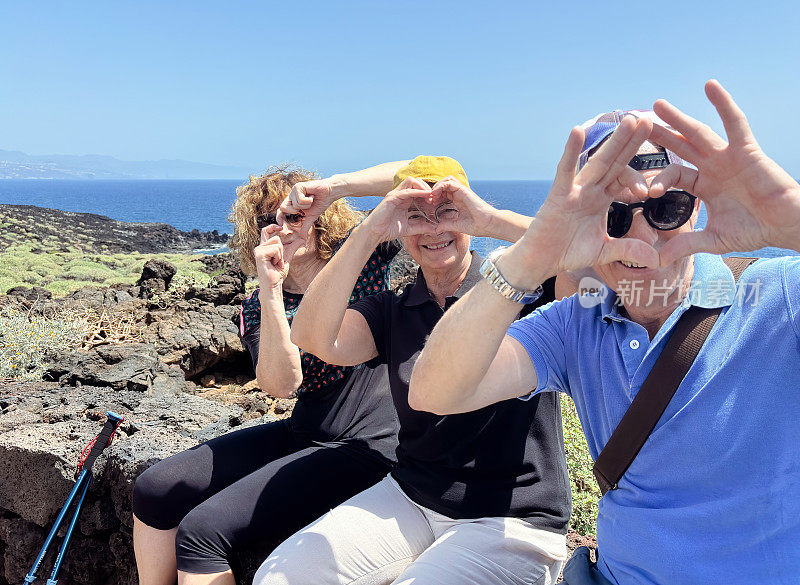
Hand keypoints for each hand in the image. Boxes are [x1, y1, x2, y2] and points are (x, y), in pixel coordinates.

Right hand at [253, 225, 289, 289]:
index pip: (266, 231)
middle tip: (278, 262)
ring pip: (277, 243)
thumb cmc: (278, 274)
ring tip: (276, 264)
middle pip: (276, 237)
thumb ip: (292, 247)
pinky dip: (279, 258)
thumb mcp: (287, 258)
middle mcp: (259, 247)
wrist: (274, 285)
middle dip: (282, 250)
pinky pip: (276, 249)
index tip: (281, 227)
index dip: (273, 226)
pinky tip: (274, 265)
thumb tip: (302, 239)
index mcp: (264, 247)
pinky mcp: (259, 254)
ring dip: (281, 255)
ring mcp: (258, 250)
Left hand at [276, 178, 334, 231]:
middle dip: (294, 211)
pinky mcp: (298, 186)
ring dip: (306, 205)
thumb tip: (303, 238)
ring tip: (311, 200)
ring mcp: (293, 191)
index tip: (281, 226)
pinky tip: (312, 196)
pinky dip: (308, 201)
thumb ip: (305, 226)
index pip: (281, 211)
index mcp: (292, 203)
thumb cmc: (320, 203)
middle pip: (282, 208)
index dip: (279, 218)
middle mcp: (291, 196)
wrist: (330, 193)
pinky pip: (300, 200)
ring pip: (294, 205)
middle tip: (303, 208)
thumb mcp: (311, 217)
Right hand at [360, 177, 439, 241]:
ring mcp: (395, 194)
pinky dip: (416, 191)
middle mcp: (400, 194)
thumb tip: (435, 229)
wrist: (375, 233)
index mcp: (404, 199)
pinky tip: (425, 195)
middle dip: (427, 187)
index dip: (428, 192)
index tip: (435, 201)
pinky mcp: (391, 198)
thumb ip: (422, 227)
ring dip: (422, 186)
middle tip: (434, 197)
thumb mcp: (410, 228)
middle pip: (416, 181)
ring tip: (430, 195)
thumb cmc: (389, 230)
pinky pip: (406, 191)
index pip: (418, 188)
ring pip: (411, 181)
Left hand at [429, 177, 494, 236]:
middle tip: (428, 200)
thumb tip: (435, 229)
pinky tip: (435, 194)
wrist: (488, 224)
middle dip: (434, 191)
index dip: (435, 197)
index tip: (429, 205)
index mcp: (458, 201)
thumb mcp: (457, 225)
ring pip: (446, 181)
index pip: (443, 193)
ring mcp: (462, 191)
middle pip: (443, 185)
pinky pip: (449, 182)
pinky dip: (440, 186)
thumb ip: (446, 225)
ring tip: (431, 196)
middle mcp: (459, 195)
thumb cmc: (477, 226)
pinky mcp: (464, 190)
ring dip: (436, 186)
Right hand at [506, 115, 655, 285]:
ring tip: (629, 120)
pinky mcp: (558, 194)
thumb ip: (628, 249)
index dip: (638, 179)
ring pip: (598, 161)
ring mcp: (575, 189)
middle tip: (648, 120)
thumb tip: (656, 260)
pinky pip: (565, 170)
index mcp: (601, 199)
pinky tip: (577, 131)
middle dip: (631, 142)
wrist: (540, 261)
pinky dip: (570, 152)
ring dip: (614, 141)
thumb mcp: (604, 251)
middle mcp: (590, 189)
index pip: (623, 180)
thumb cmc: (567, 252)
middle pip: (615, 162)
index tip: (651, 191)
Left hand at [649, 80, 799, 263]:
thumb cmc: (753, 230)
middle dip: (659, 136)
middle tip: (635, 124)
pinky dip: (723, 103)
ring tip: (656, 105)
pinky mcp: (746, 149)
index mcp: (703, 184)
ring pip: (698, 133)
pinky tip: (710, 86)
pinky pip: (734, 122)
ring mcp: (728, 156)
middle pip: (679, 147)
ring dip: (678, 118)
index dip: (658, 180)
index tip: (646, 191)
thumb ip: (685, 245)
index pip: (674, 174)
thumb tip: (656, 260)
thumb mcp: (712, 239)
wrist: (783, 226)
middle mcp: (712, 166)